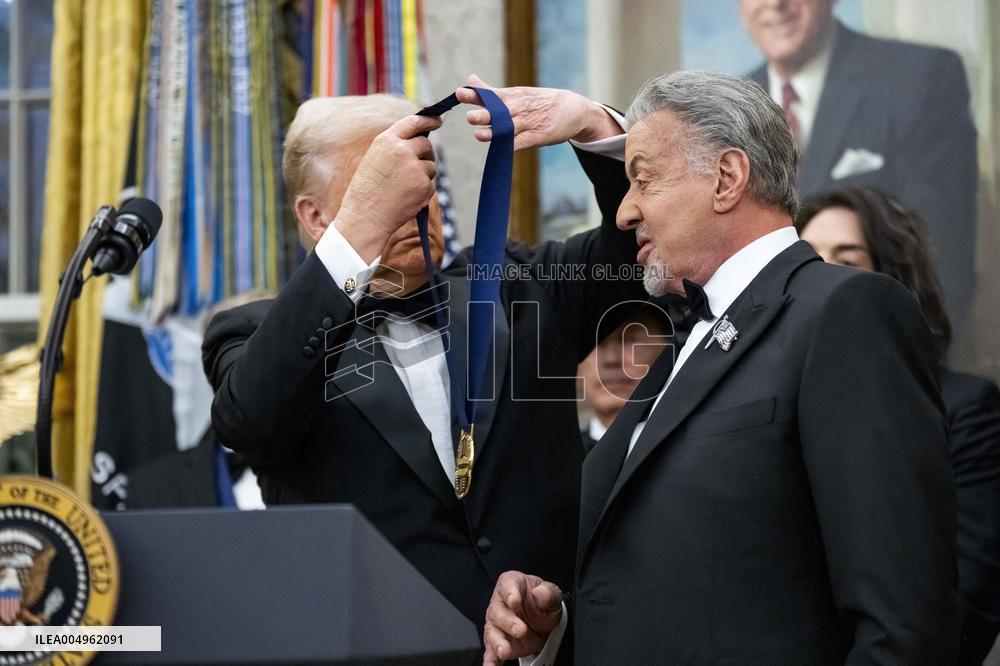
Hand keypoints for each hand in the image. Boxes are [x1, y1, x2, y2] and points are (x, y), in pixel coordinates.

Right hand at [334, 114, 442, 260]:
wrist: (366, 216)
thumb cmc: (367, 190)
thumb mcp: (375, 158)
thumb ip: (395, 147)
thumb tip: (420, 141)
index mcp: (387, 140)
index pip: (413, 122)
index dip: (429, 120)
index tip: (438, 121)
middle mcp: (403, 150)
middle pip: (426, 145)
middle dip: (425, 154)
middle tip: (416, 166)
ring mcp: (415, 168)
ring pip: (431, 165)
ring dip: (424, 174)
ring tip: (404, 186)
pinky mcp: (424, 185)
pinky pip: (431, 183)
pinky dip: (424, 190)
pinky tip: (407, 197)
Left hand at [457, 74, 622, 150]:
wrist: (573, 109)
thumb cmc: (540, 101)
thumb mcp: (517, 93)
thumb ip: (490, 91)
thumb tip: (469, 80)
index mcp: (512, 96)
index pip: (490, 94)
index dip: (475, 95)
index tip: (460, 93)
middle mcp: (518, 108)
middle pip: (498, 111)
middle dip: (484, 114)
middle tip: (471, 116)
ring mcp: (528, 123)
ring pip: (508, 128)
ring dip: (494, 131)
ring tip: (480, 134)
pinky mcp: (537, 136)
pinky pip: (521, 142)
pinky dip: (510, 146)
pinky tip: (500, 149)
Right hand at [483, 571, 563, 664]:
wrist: (543, 621)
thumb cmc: (542, 602)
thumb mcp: (552, 595)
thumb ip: (548, 593)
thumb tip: (540, 594)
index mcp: (512, 584)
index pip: (507, 585)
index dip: (510, 593)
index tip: (514, 600)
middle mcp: (500, 604)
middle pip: (497, 611)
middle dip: (508, 622)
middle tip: (520, 630)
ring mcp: (497, 625)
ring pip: (492, 632)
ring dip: (497, 642)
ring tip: (505, 651)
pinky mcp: (499, 643)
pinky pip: (492, 652)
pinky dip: (491, 660)